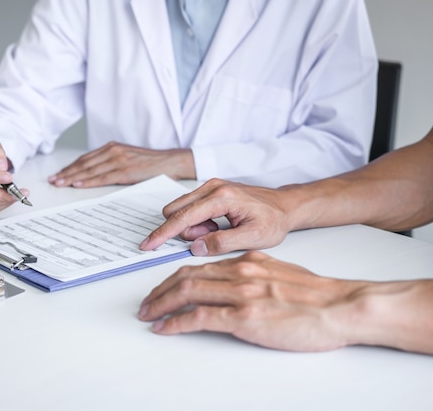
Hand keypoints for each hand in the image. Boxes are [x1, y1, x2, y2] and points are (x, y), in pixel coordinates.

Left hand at [48, 141, 195, 187]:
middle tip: (52, 181)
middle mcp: (113, 151)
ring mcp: (119, 160)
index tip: (58, 174)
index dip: (70, 167)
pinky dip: (88, 181)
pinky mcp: (125, 170)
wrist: (171, 162)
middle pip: (84, 164)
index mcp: (112, 147)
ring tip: (60, 184)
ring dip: (73, 178)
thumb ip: (112, 163)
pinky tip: (78, 185)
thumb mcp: (128, 158)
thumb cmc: (151, 164)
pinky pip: (103, 177)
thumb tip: (95, 174)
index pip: (85, 159)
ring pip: (90, 170)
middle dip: (66, 173)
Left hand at [138, 251, 364, 351]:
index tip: (163, 289)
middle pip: (186, 276)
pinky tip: (164, 328)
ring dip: (160, 304)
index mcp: (247, 261)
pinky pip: (199, 318)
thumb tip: (240, 282)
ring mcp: (241, 294)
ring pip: (187, 293)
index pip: (200, 267)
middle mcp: (239, 272)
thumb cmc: (318, 296)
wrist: (341, 306)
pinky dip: (175, 323)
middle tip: (146, 303)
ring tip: (147, 314)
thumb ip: (257, 273)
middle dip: (160, 290)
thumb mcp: (282, 273)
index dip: (175, 279)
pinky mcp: (244, 318)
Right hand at [140, 179, 293, 255]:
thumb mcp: (253, 239)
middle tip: (211, 238)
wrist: (285, 206)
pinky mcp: (210, 190)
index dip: (163, 233)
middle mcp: (212, 187)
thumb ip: (222, 243)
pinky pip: (190, 208)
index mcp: (222, 197)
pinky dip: (198, 222)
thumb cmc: (273, 221)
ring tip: (219, 231)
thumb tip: (195, 247)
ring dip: (193, 228)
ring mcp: (210, 186)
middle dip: (185, 231)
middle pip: (176, 211)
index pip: (183, 217)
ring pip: (181, 210)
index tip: (147, 244)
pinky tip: (218, 225)